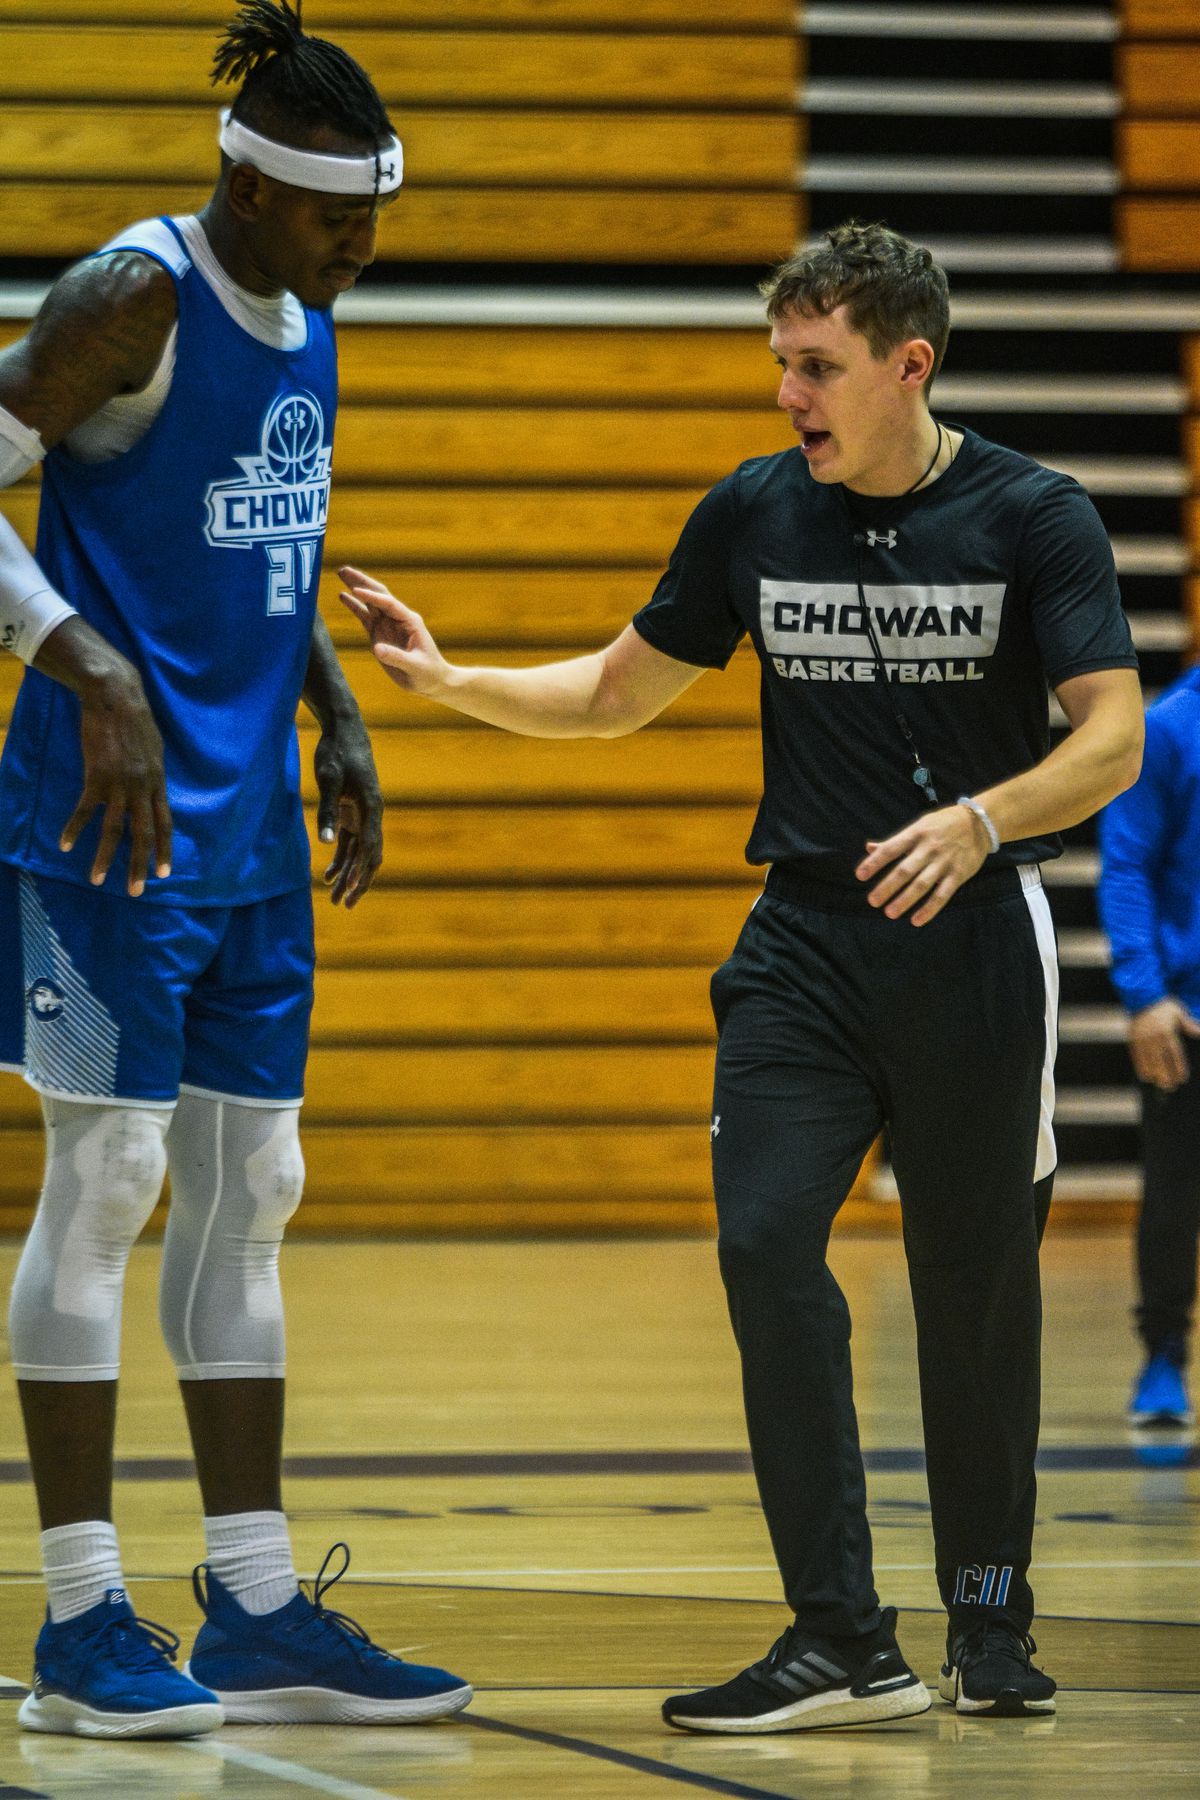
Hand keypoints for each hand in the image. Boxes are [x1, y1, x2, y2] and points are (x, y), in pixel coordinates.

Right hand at [60, 662, 171, 896]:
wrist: (116, 697)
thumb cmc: (135, 719)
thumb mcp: (155, 749)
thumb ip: (154, 774)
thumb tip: (154, 790)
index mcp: (158, 782)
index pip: (164, 824)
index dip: (164, 850)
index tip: (164, 874)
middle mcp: (143, 788)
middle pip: (142, 835)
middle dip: (140, 866)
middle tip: (136, 892)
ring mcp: (120, 784)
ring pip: (114, 830)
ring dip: (105, 858)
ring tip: (98, 880)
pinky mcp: (96, 776)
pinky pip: (85, 810)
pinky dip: (74, 828)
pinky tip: (65, 844)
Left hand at [313, 717, 382, 907]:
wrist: (345, 731)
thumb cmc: (336, 753)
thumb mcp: (328, 780)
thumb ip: (327, 812)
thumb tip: (326, 843)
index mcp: (372, 808)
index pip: (369, 848)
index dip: (360, 871)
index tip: (349, 889)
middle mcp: (372, 815)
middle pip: (369, 857)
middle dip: (359, 883)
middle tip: (346, 905)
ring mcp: (363, 816)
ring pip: (359, 854)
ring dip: (349, 876)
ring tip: (336, 899)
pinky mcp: (352, 813)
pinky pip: (350, 844)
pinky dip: (341, 861)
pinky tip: (328, 876)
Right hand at [338, 565, 451, 695]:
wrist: (431, 681)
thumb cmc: (428, 673)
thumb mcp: (415, 666)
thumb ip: (397, 657)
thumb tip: (376, 648)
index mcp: (410, 621)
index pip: (389, 604)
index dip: (372, 597)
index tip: (356, 591)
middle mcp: (397, 619)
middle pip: (378, 595)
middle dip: (362, 582)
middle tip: (344, 570)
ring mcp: (387, 625)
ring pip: (369, 602)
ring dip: (356, 588)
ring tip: (341, 574)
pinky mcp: (379, 634)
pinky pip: (364, 616)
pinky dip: (354, 606)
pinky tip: (342, 595)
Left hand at [855, 804, 988, 925]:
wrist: (980, 822)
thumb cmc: (943, 824)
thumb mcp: (919, 826)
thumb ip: (894, 840)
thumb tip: (869, 848)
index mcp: (916, 834)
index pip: (890, 849)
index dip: (874, 863)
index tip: (860, 876)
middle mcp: (929, 848)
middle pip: (904, 870)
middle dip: (887, 887)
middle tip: (873, 901)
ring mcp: (944, 862)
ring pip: (922, 885)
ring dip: (905, 900)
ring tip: (890, 913)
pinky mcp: (958, 874)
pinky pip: (942, 895)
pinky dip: (929, 909)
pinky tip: (916, 921)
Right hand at [1129, 998, 1199, 1091]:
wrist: (1142, 997)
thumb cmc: (1163, 1006)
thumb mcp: (1179, 1012)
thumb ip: (1189, 1025)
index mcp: (1166, 1031)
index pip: (1174, 1053)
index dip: (1179, 1067)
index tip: (1182, 1078)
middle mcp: (1153, 1036)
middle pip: (1161, 1060)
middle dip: (1166, 1075)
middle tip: (1171, 1087)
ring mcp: (1142, 1039)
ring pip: (1148, 1060)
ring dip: (1154, 1074)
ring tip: (1159, 1084)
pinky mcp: (1133, 1039)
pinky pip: (1136, 1056)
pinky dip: (1141, 1067)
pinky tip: (1146, 1077)